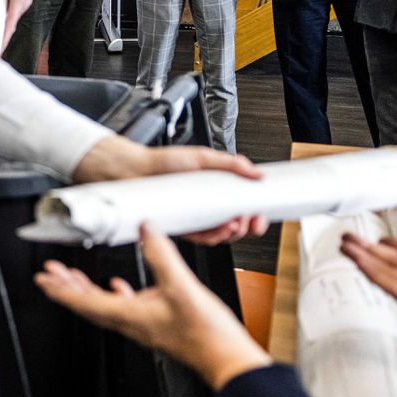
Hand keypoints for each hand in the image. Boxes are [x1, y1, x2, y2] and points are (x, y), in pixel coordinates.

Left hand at [0, 0, 48, 49]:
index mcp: (19, 2)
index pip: (9, 26)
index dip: (3, 40)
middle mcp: (23, 5)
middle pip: (10, 26)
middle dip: (2, 38)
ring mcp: (24, 2)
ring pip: (12, 19)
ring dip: (4, 29)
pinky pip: (14, 12)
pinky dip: (7, 19)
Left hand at [36, 222, 272, 389]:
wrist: (227, 360)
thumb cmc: (206, 335)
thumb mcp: (182, 286)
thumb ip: (162, 254)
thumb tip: (146, 228)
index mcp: (129, 316)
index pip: (83, 301)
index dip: (61, 289)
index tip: (43, 279)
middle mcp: (131, 323)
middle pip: (88, 304)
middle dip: (66, 287)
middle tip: (50, 274)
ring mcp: (143, 326)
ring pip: (104, 306)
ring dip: (86, 290)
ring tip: (73, 277)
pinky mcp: (157, 325)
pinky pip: (127, 308)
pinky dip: (117, 295)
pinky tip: (120, 287)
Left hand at [70, 136, 267, 243]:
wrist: (135, 170)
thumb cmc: (164, 162)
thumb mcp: (203, 158)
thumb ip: (231, 165)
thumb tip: (256, 172)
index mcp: (214, 192)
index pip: (240, 209)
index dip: (253, 216)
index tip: (261, 214)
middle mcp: (205, 208)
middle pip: (234, 226)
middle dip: (247, 227)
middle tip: (252, 221)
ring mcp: (192, 219)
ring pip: (219, 235)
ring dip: (232, 233)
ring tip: (236, 223)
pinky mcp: (180, 228)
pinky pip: (199, 239)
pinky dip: (212, 236)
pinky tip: (219, 229)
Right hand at [341, 185, 396, 345]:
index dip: (392, 244)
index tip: (377, 238)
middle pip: (392, 261)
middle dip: (369, 250)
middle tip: (349, 240)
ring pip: (387, 272)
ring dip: (365, 260)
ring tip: (346, 249)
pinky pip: (392, 286)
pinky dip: (374, 274)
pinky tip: (361, 265)